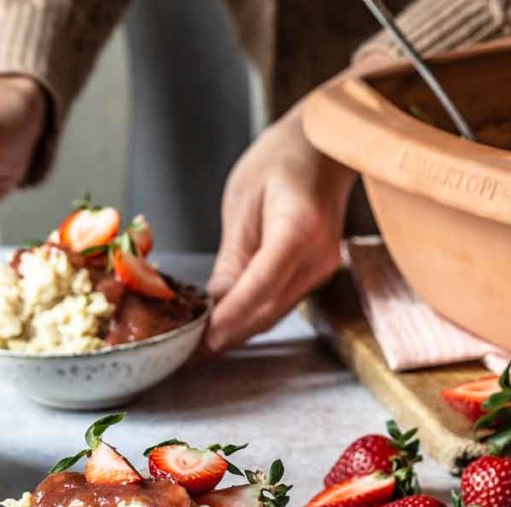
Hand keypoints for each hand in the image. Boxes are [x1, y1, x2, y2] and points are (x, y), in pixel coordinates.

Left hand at [203, 101, 355, 353]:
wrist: (326, 146)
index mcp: (299, 229)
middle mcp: (318, 256)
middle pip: (267, 311)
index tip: (200, 341)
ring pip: (273, 314)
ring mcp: (322, 268)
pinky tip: (221, 324)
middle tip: (184, 356)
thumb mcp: (243, 201)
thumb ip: (233, 256)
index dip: (229, 318)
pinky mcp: (316, 273)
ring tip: (194, 347)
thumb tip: (216, 304)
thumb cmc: (282, 159)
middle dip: (226, 337)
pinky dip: (249, 316)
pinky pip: (279, 302)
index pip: (261, 286)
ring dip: (236, 333)